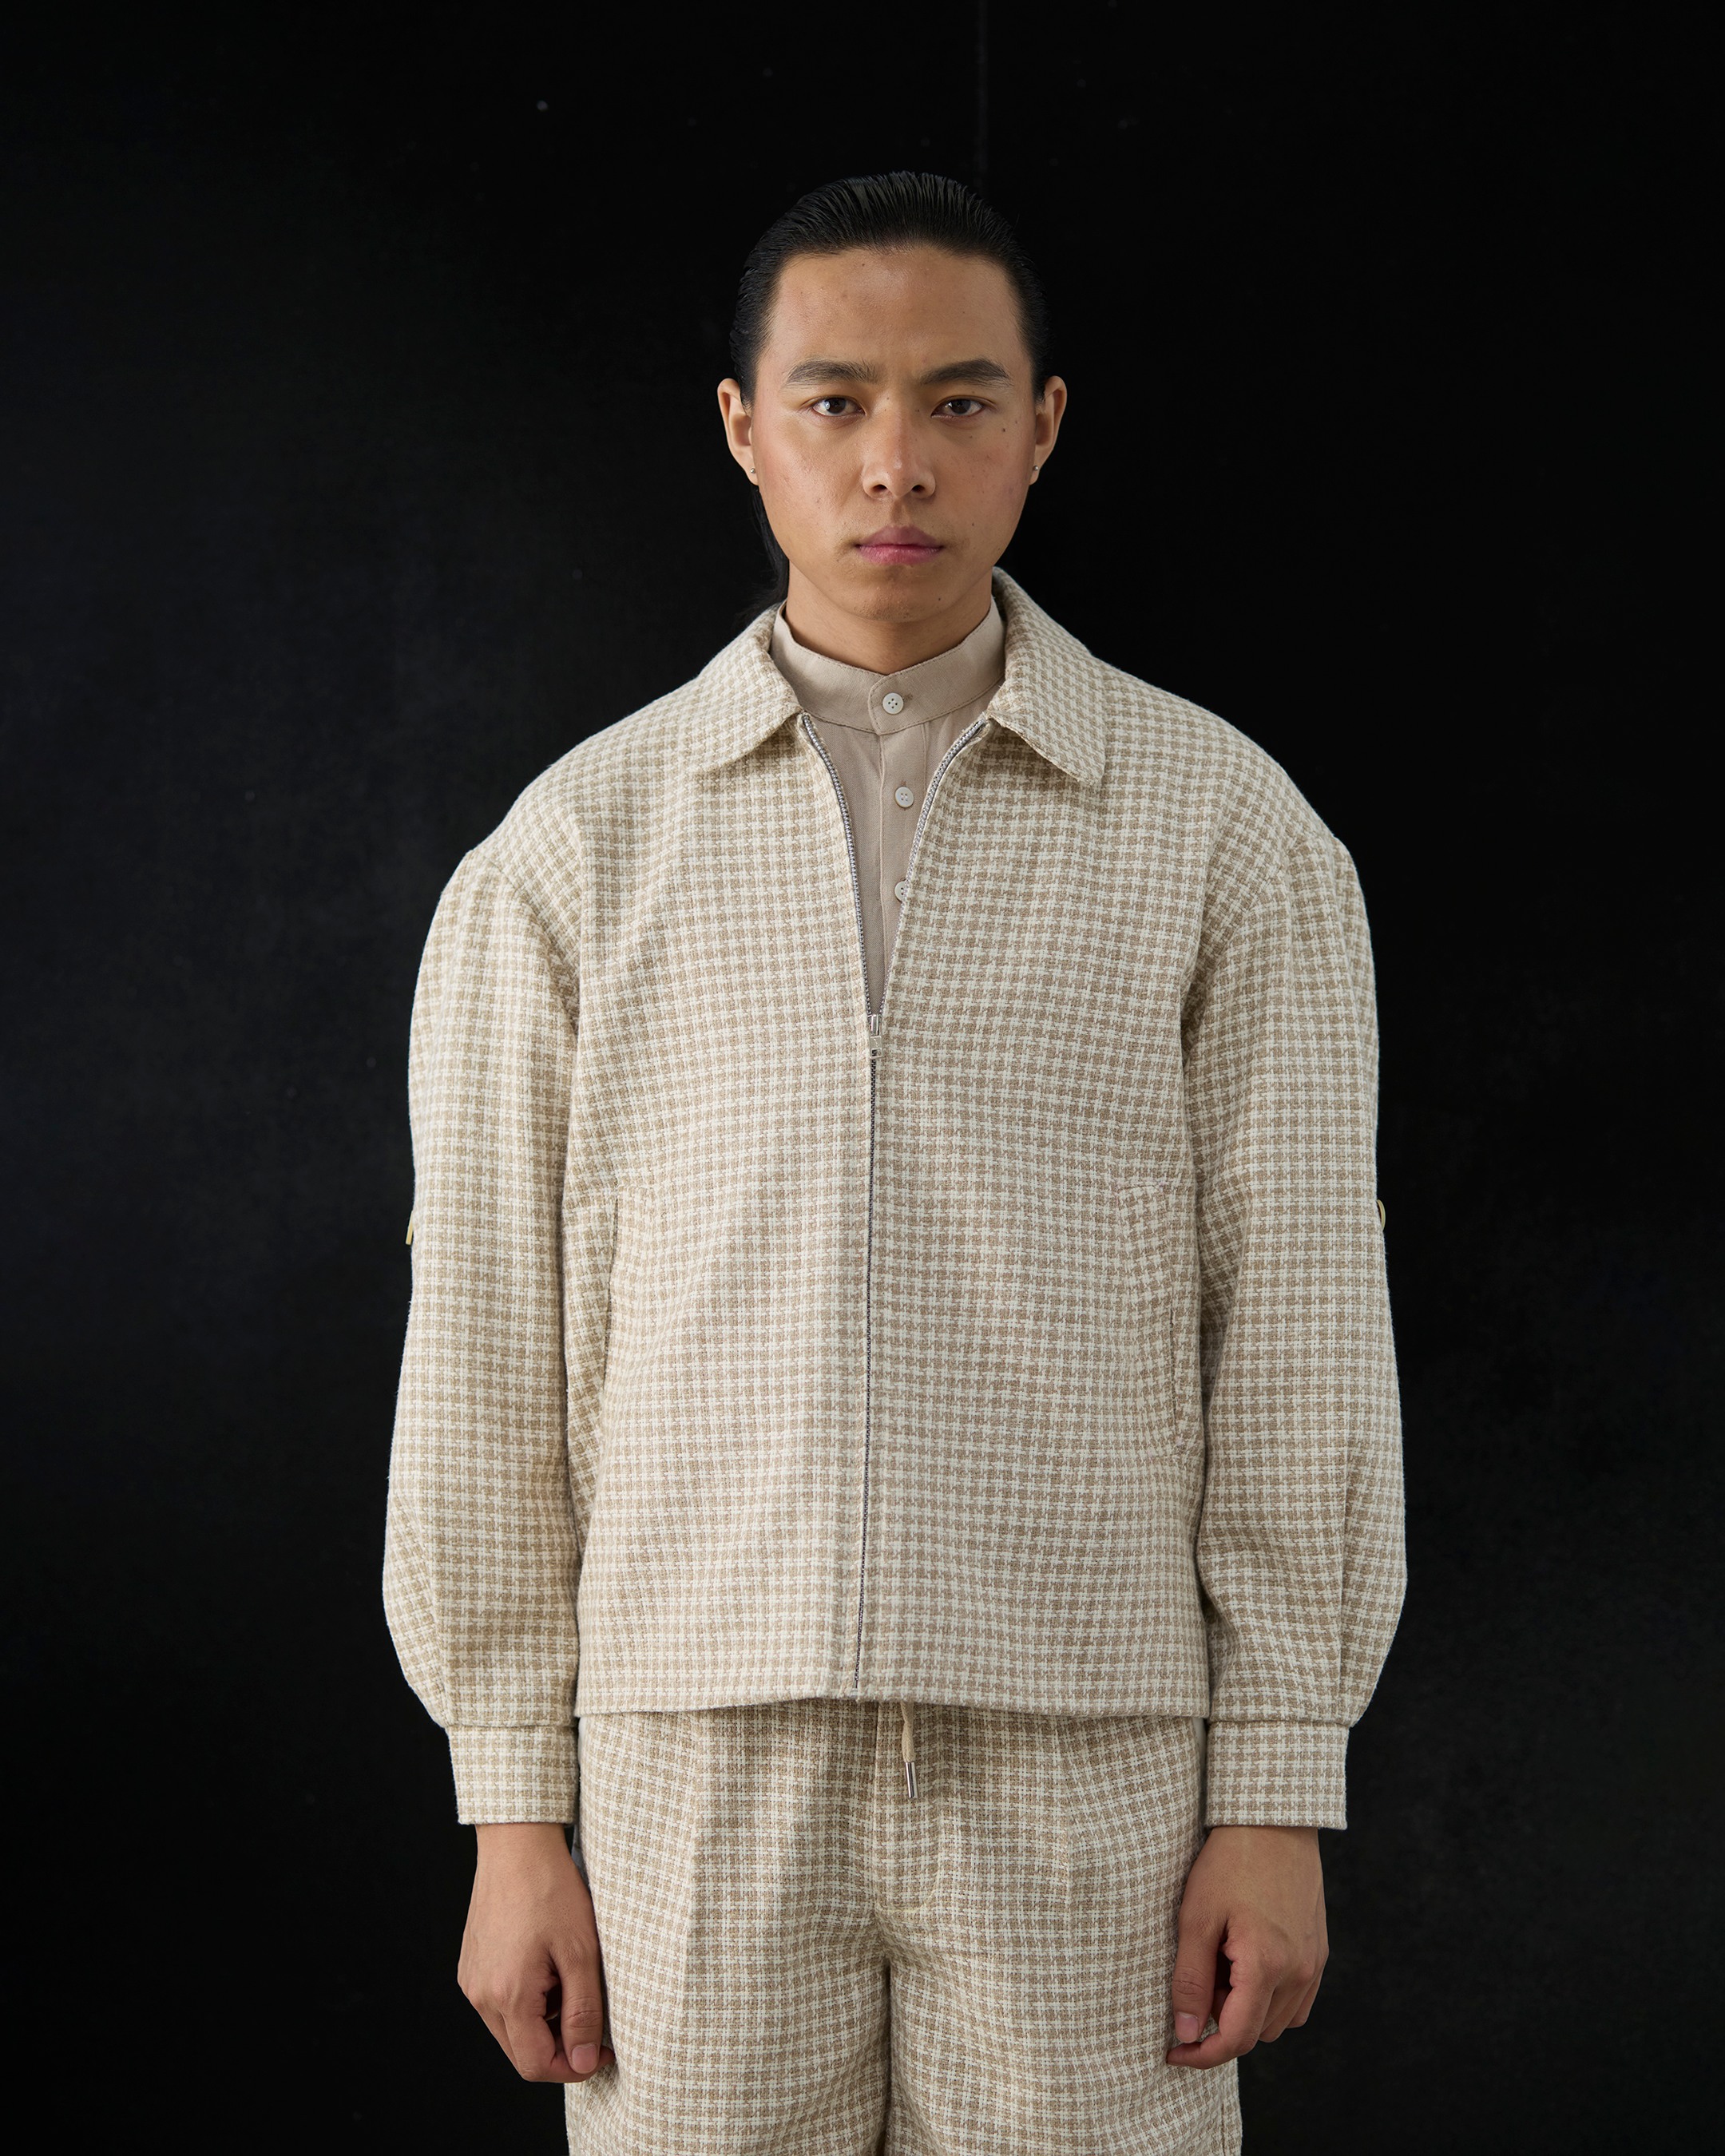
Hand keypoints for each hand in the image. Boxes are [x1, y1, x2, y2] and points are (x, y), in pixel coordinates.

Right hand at [458, 1823, 614, 2082]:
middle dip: (560, 2046)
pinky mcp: (470, 1966)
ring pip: (510, 2030)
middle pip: (520, 2052)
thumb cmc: (550, 1889)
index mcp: (507, 1995)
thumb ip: (583, 2012)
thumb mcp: (581, 1951)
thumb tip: (585, 2061)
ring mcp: (471, 1981)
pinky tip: (547, 1966)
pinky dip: (527, 2001)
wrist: (517, 1845)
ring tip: (569, 1979)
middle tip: (592, 2015)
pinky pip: (498, 2004)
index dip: (574, 2067)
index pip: (535, 2065)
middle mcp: (480, 1995)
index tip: (603, 2050)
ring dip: (544, 2022)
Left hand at [1166, 1824, 1326, 2068]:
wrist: (1273, 1820)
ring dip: (1245, 2010)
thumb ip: (1190, 1980)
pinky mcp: (1318, 1952)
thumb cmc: (1229, 1862)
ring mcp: (1313, 1964)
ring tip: (1221, 1961)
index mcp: (1266, 1967)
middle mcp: (1299, 1973)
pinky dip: (1269, 1999)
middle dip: (1220, 2021)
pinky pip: (1296, 2001)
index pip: (1235, 2039)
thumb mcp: (1196, 1918)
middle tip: (1197, 1975)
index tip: (1173, 2052)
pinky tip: (1245, 1962)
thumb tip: (1185, 2034)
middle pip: (1256, 2034)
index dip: (1201, 2055)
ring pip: (1278, 2021)